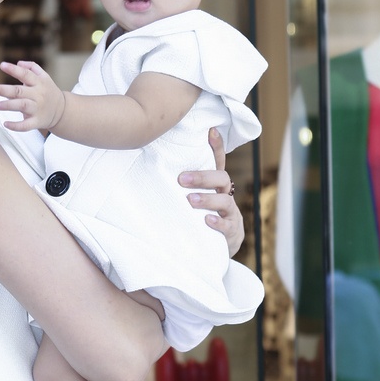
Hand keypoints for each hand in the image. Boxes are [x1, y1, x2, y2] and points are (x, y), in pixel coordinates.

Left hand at [0, 61, 65, 132]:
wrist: (62, 111)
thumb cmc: (48, 92)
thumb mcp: (44, 77)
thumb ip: (32, 68)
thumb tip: (18, 63)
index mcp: (39, 83)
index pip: (26, 74)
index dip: (13, 69)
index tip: (2, 65)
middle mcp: (38, 95)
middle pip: (19, 91)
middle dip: (3, 89)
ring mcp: (37, 109)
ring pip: (22, 106)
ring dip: (7, 105)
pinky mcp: (37, 122)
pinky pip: (26, 125)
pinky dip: (16, 126)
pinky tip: (6, 124)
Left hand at [178, 127, 244, 256]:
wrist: (217, 249)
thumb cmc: (198, 219)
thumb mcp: (190, 200)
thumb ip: (179, 187)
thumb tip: (147, 168)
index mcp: (214, 186)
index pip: (217, 162)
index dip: (216, 147)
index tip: (210, 131)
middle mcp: (225, 195)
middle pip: (221, 178)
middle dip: (202, 177)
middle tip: (182, 179)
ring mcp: (230, 213)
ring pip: (225, 201)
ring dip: (207, 199)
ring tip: (190, 200)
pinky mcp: (232, 232)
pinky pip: (228, 226)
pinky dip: (218, 222)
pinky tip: (207, 220)